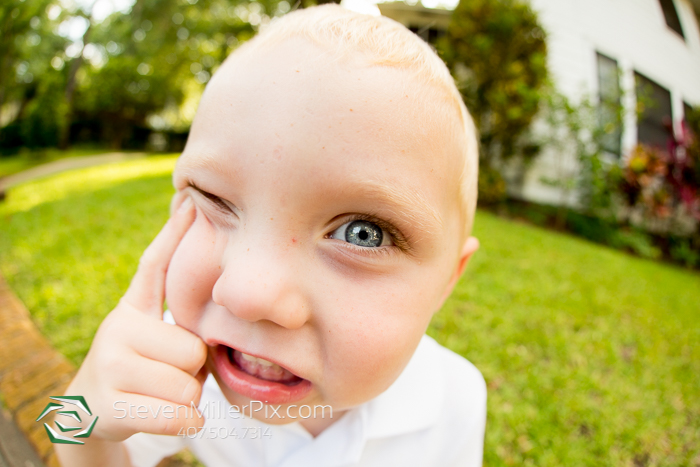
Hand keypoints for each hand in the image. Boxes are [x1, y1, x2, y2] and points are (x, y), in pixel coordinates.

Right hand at [64, 197, 206, 440]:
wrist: (93, 410)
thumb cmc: (143, 368)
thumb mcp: (153, 335)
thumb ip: (179, 316)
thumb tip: (213, 282)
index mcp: (132, 308)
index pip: (154, 267)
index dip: (173, 235)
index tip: (190, 202)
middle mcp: (117, 328)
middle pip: (192, 349)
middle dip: (195, 368)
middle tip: (172, 371)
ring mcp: (110, 365)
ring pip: (188, 385)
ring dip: (189, 396)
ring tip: (164, 391)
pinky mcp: (111, 404)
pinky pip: (177, 415)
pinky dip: (187, 421)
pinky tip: (173, 416)